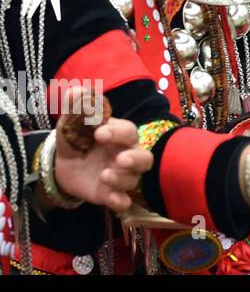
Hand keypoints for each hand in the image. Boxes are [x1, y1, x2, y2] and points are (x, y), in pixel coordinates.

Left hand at [50, 88, 151, 213]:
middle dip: (135, 159)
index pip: (128, 131)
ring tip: (104, 175)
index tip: (99, 133)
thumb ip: (77, 107)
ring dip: (122, 178)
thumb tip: (76, 90)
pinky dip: (120, 201)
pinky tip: (111, 198)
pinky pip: (124, 201)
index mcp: (119, 136)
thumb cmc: (75, 138)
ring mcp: (120, 176)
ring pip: (134, 179)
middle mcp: (126, 155)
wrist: (62, 165)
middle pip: (145, 158)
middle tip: (119, 159)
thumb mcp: (71, 122)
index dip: (117, 132)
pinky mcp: (110, 195)